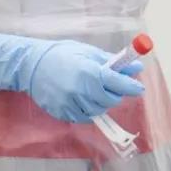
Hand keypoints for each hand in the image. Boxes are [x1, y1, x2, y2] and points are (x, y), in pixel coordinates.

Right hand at [0, 32, 144, 122]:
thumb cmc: (63, 55)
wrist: (32, 65)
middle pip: (111, 101)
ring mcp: (70, 104)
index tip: (139, 88)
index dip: (132, 87)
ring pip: (98, 111)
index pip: (118, 84)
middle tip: (112, 86)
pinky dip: (88, 109)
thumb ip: (113, 63)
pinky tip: (83, 98)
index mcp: (89, 72)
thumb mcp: (90, 53)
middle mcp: (80, 90)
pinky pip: (84, 117)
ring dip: (101, 102)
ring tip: (94, 90)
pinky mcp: (62, 113)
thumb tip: (136, 68)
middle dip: (115, 94)